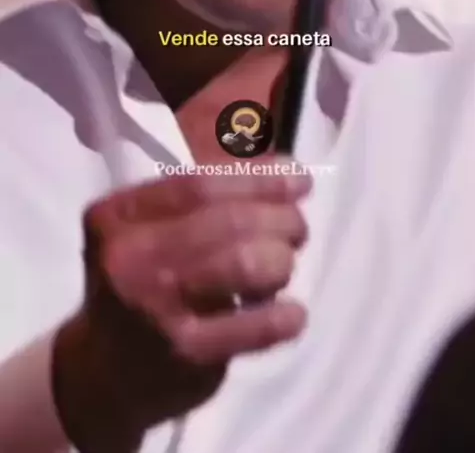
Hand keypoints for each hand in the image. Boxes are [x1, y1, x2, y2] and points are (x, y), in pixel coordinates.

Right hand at [53, 159, 311, 451]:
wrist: (105, 373)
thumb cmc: (143, 283)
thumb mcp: (150, 230)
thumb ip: (206, 198)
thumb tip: (284, 171)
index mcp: (119, 214)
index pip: (199, 183)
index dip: (259, 177)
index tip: (299, 178)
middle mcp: (129, 256)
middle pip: (229, 220)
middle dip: (281, 218)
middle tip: (297, 228)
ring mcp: (154, 307)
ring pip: (245, 262)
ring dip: (281, 260)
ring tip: (283, 265)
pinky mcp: (184, 354)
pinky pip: (255, 326)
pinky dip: (285, 316)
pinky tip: (292, 313)